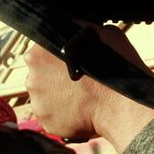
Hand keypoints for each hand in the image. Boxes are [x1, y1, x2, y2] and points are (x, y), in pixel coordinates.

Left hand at [22, 25, 153, 149]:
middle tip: (78, 81)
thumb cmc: (115, 66)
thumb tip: (80, 30)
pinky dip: (64, 116)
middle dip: (55, 78)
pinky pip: (54, 117)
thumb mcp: (102, 33)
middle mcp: (32, 78)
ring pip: (46, 98)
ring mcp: (38, 103)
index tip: (69, 62)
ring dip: (59, 97)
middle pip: (41, 76)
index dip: (56, 56)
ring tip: (81, 97)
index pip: (41, 52)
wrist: (121, 105)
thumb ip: (82, 31)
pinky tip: (81, 111)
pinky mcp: (47, 123)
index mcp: (38, 53)